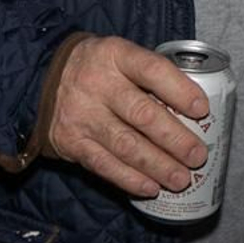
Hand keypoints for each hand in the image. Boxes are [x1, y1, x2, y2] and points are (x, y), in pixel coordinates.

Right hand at [45, 35, 210, 197]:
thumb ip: (150, 76)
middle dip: (175, 139)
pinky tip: (151, 187)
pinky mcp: (71, 142)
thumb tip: (195, 110)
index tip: (202, 109)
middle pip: (142, 114)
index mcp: (116, 55)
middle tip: (197, 156)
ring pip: (126, 145)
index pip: (152, 70)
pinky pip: (104, 165)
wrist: (41, 78)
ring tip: (181, 178)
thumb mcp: (120, 55)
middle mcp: (98, 84)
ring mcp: (83, 115)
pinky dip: (130, 179)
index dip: (180, 90)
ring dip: (158, 166)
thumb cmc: (98, 68)